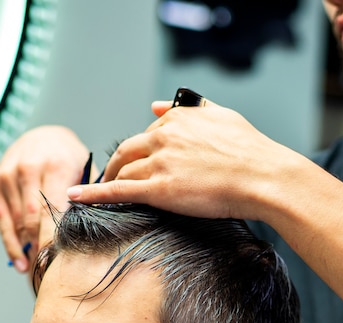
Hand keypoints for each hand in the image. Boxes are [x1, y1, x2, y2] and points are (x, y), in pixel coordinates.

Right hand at [0, 126, 91, 272]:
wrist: (42, 134)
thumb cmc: (70, 159)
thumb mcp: (87, 171)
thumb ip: (94, 197)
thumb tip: (110, 226)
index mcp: (57, 167)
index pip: (56, 209)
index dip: (57, 237)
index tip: (64, 261)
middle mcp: (29, 169)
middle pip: (34, 218)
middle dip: (42, 247)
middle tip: (52, 274)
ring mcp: (10, 176)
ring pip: (17, 221)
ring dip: (27, 250)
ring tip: (38, 274)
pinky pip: (2, 218)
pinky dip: (11, 242)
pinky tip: (21, 262)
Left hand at [68, 100, 283, 221]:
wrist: (264, 178)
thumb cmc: (252, 152)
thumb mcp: (222, 117)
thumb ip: (189, 108)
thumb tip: (158, 104)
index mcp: (180, 119)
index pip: (149, 133)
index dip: (140, 149)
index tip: (136, 159)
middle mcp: (165, 137)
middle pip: (128, 149)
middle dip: (116, 163)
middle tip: (109, 175)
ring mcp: (160, 163)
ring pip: (122, 170)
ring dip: (106, 179)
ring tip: (98, 190)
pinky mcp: (159, 189)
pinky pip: (118, 191)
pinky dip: (94, 194)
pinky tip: (77, 198)